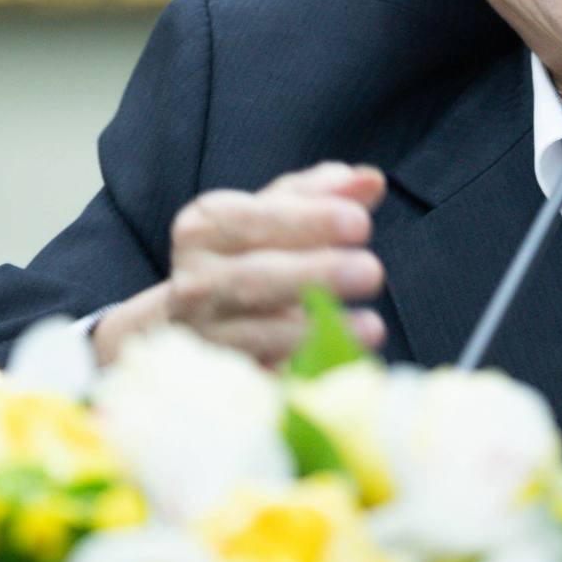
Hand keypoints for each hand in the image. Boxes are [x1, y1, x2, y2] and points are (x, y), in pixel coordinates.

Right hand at [91, 160, 388, 367]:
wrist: (189, 323)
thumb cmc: (244, 256)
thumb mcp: (272, 215)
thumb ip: (321, 195)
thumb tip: (371, 180)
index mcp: (202, 230)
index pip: (253, 219)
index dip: (308, 221)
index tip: (361, 222)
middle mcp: (194, 282)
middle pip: (254, 278)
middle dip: (316, 274)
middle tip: (371, 271)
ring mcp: (202, 336)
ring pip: (256, 335)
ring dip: (316, 331)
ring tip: (372, 327)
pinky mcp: (217, 381)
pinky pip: (260, 380)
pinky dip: (298, 376)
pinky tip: (338, 372)